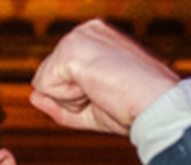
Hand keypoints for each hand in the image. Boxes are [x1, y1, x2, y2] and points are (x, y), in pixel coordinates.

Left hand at [30, 19, 180, 134]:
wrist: (157, 106)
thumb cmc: (132, 107)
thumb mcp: (88, 107)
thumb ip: (59, 101)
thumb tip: (33, 96)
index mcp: (93, 38)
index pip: (56, 75)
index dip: (74, 97)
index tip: (106, 93)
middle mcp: (84, 31)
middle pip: (45, 78)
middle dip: (68, 98)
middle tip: (103, 94)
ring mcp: (78, 37)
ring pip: (43, 82)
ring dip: (68, 99)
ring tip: (100, 91)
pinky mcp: (72, 50)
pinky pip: (44, 87)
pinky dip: (67, 98)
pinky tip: (95, 89)